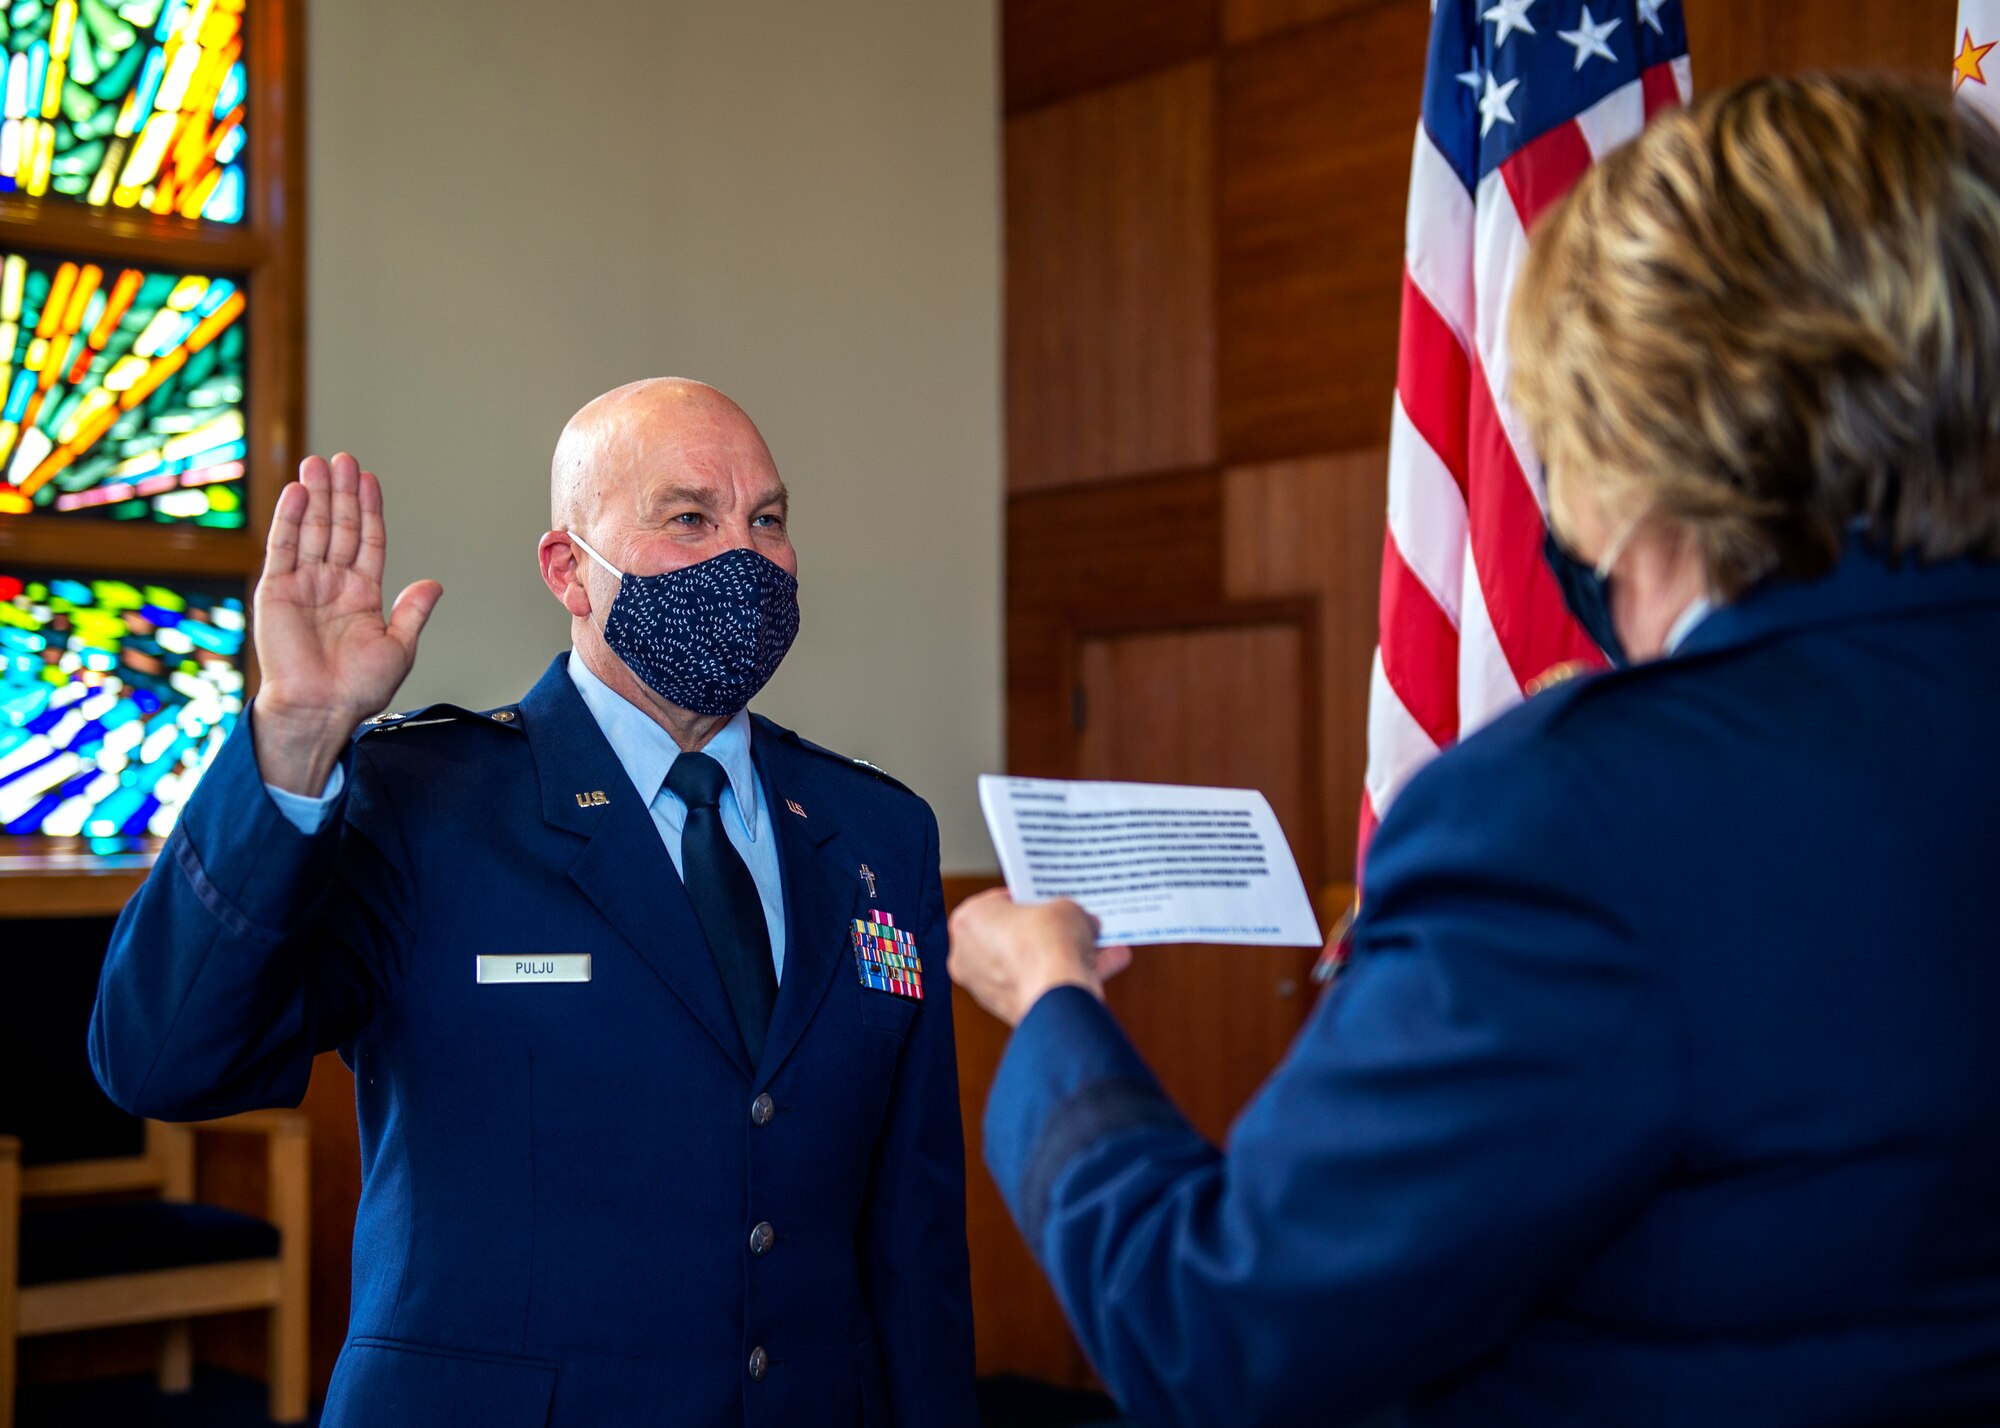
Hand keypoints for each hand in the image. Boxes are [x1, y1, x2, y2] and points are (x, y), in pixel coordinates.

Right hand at [251, 454, 441, 794]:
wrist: (321, 709)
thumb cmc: (359, 688)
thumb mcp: (398, 646)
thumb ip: (412, 612)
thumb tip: (434, 584)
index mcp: (361, 594)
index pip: (367, 541)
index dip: (368, 510)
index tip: (370, 480)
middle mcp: (331, 584)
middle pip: (338, 527)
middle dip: (341, 493)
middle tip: (344, 458)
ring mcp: (303, 584)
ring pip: (311, 530)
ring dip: (315, 496)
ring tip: (320, 463)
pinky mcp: (276, 590)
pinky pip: (284, 548)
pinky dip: (289, 519)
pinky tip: (297, 491)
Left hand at [946, 890, 1132, 1026]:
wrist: (1057, 997)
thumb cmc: (1048, 946)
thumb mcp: (1067, 909)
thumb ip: (1071, 912)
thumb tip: (1083, 923)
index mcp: (969, 919)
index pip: (1001, 902)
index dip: (1031, 898)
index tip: (1052, 900)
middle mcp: (969, 955)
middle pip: (1017, 935)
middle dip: (1051, 931)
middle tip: (1077, 923)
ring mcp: (987, 987)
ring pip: (1033, 963)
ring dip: (1068, 954)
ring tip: (1102, 944)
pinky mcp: (1010, 1009)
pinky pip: (1043, 985)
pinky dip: (1072, 976)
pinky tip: (1109, 964)